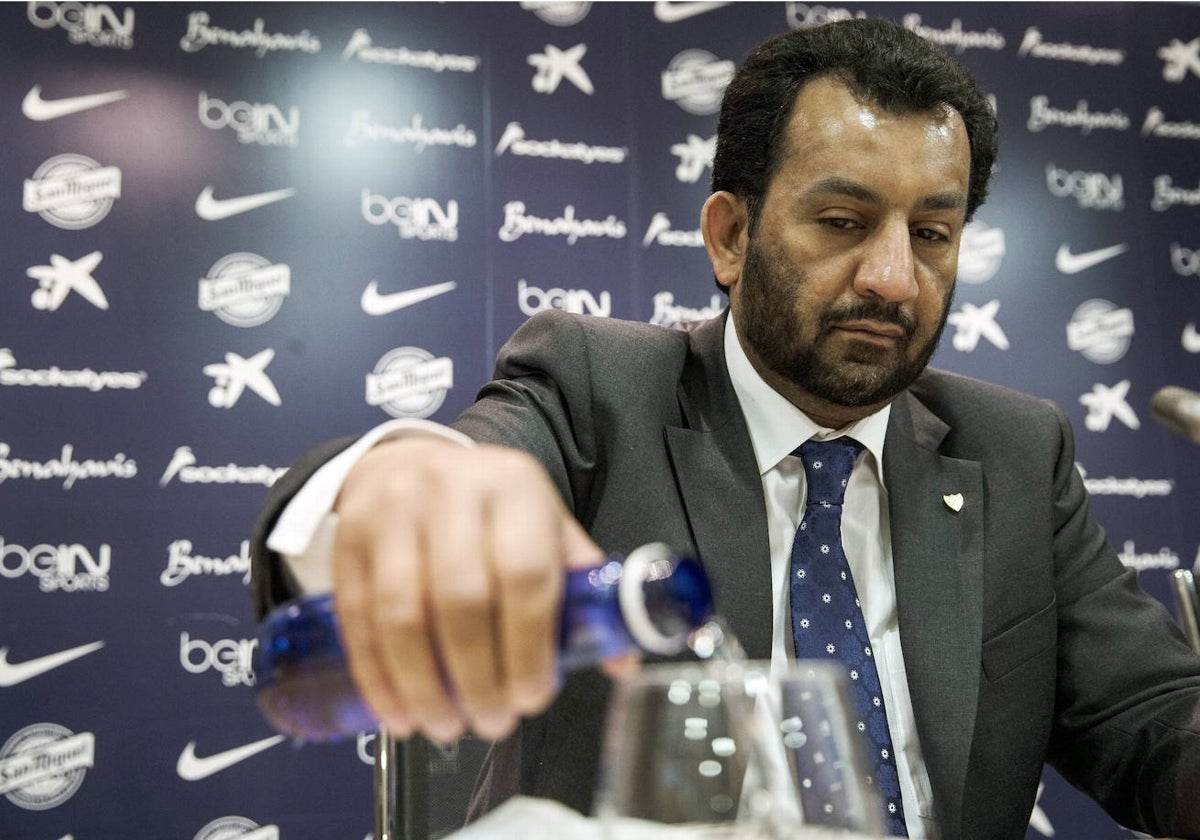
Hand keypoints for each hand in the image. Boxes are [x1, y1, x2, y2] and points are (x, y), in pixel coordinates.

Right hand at [330, 436, 607, 743]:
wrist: (410, 463)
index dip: (529, 647)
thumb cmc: (490, 509)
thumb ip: (581, 587)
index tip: (531, 697)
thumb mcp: (545, 526)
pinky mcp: (348, 539)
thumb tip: (622, 659)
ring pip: (401, 614)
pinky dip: (377, 677)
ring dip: (422, 686)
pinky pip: (357, 619)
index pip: (525, 574)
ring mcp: (392, 513)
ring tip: (445, 725)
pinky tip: (398, 712)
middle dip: (477, 677)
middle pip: (461, 599)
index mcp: (515, 488)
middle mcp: (451, 492)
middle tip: (492, 721)